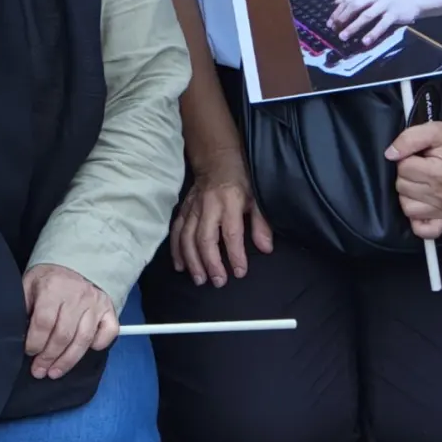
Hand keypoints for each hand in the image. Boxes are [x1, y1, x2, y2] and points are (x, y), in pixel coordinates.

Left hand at [23, 263, 118, 377]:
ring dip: (68, 360)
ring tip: (55, 372)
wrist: (74, 262)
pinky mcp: (108, 309)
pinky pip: (108, 332)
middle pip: (63, 335)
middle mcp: (77, 295)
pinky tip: (86, 351)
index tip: (29, 352)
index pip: (44, 322)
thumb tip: (19, 335)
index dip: (34, 342)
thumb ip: (24, 307)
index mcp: (54, 287)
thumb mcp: (30, 285)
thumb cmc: (49, 279)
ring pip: (84, 339)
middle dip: (49, 358)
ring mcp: (95, 303)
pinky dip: (99, 345)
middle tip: (39, 371)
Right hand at [169, 148, 273, 286]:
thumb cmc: (240, 179)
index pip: (231, 233)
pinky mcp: (184, 209)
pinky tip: (180, 265)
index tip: (239, 272)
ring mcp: (193, 207)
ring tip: (199, 279)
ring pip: (187, 237)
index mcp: (230, 201)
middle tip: (218, 282)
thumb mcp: (257, 197)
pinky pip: (176, 231)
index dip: (235, 255)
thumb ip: (261, 223)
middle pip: (205, 238)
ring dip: (192, 260)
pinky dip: (176, 249)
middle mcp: (209, 205)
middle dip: (210, 263)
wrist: (216, 159)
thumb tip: (265, 248)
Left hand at [329, 0, 423, 45]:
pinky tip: (365, 41)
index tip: (330, 23)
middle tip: (334, 29)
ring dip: (353, 27)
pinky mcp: (394, 13)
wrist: (412, 0)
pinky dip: (372, 33)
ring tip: (344, 36)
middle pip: (355, 5)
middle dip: (343, 18)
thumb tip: (336, 3)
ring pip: (366, 15)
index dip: (338, 11)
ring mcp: (385, 2)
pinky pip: (381, 24)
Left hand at [385, 116, 441, 240]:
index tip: (417, 154)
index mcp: (441, 173)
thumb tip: (390, 154)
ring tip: (419, 180)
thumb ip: (408, 139)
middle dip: (405, 174)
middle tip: (419, 165)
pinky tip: (419, 205)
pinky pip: (425, 230)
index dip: (405, 157)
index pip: (403, 168)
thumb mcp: (430, 130)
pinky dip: (418, 221)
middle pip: (403, 187)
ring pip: (407, 207)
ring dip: (408, 193)